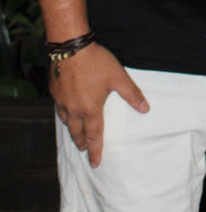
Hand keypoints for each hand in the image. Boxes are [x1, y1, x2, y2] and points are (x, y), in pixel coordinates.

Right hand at [50, 42, 148, 167]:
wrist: (70, 48)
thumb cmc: (96, 62)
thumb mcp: (118, 76)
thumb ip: (131, 94)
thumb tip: (145, 109)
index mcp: (90, 110)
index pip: (94, 136)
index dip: (95, 151)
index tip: (95, 163)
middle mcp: (74, 110)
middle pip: (77, 133)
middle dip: (81, 142)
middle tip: (84, 149)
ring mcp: (62, 102)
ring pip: (66, 122)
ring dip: (72, 129)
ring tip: (76, 131)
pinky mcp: (54, 92)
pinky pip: (59, 109)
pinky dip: (64, 114)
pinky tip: (66, 109)